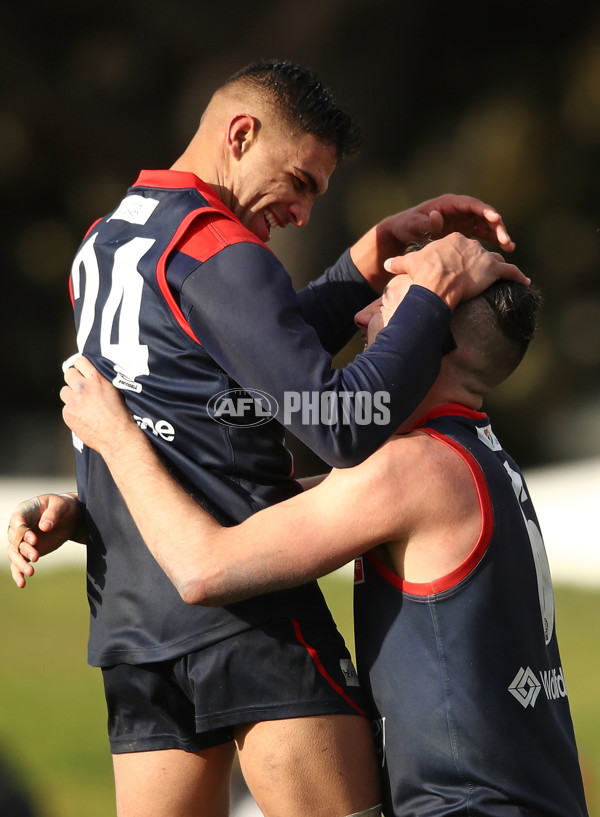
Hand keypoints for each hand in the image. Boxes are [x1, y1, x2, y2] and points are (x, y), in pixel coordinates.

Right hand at [7, 493, 80, 587]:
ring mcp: (22, 540)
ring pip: (14, 553)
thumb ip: (52, 514)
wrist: (70, 518)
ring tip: (31, 572)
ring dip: (20, 563)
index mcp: (25, 510)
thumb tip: (44, 527)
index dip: (22, 530)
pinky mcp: (27, 552)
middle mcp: (19, 526)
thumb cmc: (64, 507)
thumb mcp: (61, 505)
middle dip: (23, 549)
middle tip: (36, 556)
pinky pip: (18, 563)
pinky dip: (18, 573)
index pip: (16, 520)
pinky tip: (22, 583)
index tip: (33, 539)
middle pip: (14, 539)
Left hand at [61, 356, 135, 455]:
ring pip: (64, 391)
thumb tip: (92, 376)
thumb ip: (101, 380)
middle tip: (81, 387)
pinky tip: (84, 416)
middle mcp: (83, 388)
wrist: (117, 436)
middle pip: (68, 373)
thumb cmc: (121, 415)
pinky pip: (66, 407)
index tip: (82, 370)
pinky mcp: (68, 414)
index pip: (79, 361)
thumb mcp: (115, 390)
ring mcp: (73, 401)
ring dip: (71, 395)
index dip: (81, 366)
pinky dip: (72, 410)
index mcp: (96, 379)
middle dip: (74, 379)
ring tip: (82, 403)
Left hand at [382, 193, 514, 253]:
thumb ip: (426, 223)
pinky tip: (504, 251)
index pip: (471, 205)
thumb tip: (437, 216)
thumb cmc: (407, 226)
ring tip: (509, 248)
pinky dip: (493, 241)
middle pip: (484, 215)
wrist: (402, 234)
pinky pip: (483, 234)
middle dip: (496, 226)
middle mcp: (460, 209)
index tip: (496, 218)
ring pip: (486, 225)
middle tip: (505, 240)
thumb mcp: (413, 224)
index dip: (485, 211)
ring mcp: (464, 219)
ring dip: (498, 235)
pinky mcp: (465, 230)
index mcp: (449, 203)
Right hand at [385, 233, 529, 309]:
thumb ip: (399, 264)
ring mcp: (483, 256)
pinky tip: (525, 281)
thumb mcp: (408, 264)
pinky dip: (519, 277)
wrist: (435, 283)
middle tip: (480, 274)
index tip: (460, 266)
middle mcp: (470, 244)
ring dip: (501, 267)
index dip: (460, 256)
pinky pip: (511, 272)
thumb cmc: (422, 273)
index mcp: (452, 240)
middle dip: (481, 261)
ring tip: (502, 276)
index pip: (460, 245)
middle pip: (479, 252)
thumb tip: (386, 265)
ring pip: (496, 259)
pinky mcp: (494, 270)